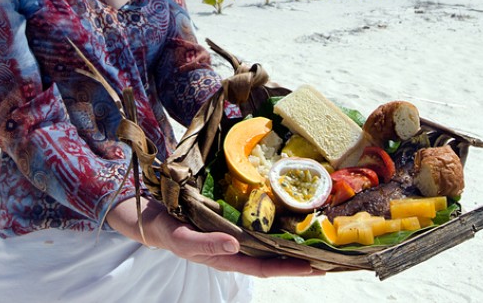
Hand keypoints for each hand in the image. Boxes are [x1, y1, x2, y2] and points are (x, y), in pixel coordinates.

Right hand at [105, 197, 323, 277]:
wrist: (148, 214)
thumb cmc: (165, 227)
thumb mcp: (180, 237)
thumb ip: (204, 244)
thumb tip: (235, 245)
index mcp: (226, 256)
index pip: (264, 267)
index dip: (290, 268)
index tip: (317, 266)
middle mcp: (235, 248)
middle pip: (274, 257)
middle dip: (302, 258)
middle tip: (334, 255)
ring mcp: (234, 235)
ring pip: (270, 242)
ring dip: (293, 241)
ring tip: (320, 235)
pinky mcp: (230, 219)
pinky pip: (259, 225)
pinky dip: (277, 224)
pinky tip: (290, 217)